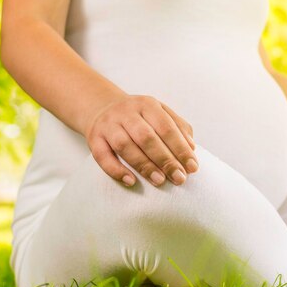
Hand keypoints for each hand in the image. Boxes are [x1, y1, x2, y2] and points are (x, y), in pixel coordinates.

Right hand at [83, 94, 198, 186]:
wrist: (101, 106)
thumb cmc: (139, 116)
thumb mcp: (160, 113)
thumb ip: (178, 127)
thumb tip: (192, 148)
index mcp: (147, 105)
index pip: (167, 128)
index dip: (181, 149)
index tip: (192, 167)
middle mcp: (127, 113)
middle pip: (147, 137)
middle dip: (165, 160)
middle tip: (179, 178)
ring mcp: (108, 125)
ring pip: (125, 146)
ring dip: (144, 165)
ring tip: (160, 181)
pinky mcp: (94, 138)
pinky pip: (102, 156)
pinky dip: (116, 170)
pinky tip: (131, 181)